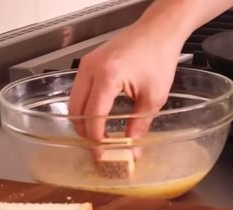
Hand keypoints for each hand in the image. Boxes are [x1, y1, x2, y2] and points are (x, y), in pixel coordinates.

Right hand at [68, 24, 183, 143]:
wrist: (158, 31)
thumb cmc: (158, 56)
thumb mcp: (153, 97)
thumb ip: (140, 125)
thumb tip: (132, 150)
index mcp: (108, 77)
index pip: (93, 117)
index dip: (96, 140)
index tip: (101, 155)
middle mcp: (91, 69)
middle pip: (76, 111)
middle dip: (85, 133)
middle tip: (98, 149)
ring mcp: (87, 64)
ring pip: (73, 102)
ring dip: (83, 121)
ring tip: (98, 136)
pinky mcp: (88, 63)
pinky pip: (78, 90)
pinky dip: (84, 107)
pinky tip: (97, 117)